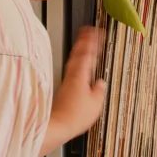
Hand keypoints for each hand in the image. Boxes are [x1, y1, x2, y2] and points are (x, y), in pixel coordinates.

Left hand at [46, 26, 106, 149]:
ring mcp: (66, 82)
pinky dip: (75, 62)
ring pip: (73, 60)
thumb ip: (98, 91)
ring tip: (83, 42)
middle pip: (77, 54)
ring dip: (78, 50)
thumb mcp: (95, 105)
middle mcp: (72, 77)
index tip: (97, 33)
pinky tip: (79, 66)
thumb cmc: (74, 116)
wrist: (57, 126)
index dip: (92, 43)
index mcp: (80, 76)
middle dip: (83, 41)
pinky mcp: (63, 89)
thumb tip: (100, 83)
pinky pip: (71, 69)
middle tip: (88, 31)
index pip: (88, 54)